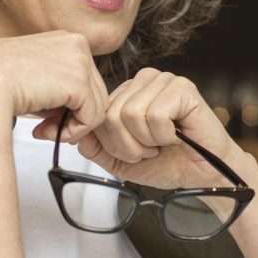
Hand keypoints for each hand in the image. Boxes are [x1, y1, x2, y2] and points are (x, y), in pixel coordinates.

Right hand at [0, 31, 108, 138]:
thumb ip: (54, 82)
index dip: (68, 103)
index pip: (83, 77)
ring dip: (71, 126)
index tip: (46, 117)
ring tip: (44, 130)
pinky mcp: (79, 82)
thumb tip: (71, 106)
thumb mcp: (29, 74)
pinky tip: (48, 131)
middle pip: (94, 91)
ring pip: (96, 106)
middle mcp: (76, 43)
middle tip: (45, 128)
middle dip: (72, 116)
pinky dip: (72, 132)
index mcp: (64, 38)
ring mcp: (80, 61)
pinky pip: (92, 118)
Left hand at [33, 68, 240, 189]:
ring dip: (146, 142)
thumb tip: (54, 130)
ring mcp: (164, 81)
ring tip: (162, 144)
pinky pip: (154, 114)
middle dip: (127, 145)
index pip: (96, 111)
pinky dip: (163, 135)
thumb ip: (90, 143)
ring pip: (129, 113)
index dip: (107, 140)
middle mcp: (144, 81)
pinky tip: (176, 137)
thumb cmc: (167, 163)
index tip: (128, 154)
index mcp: (127, 92)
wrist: (204, 176)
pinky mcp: (183, 88)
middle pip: (110, 114)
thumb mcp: (118, 159)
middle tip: (149, 150)